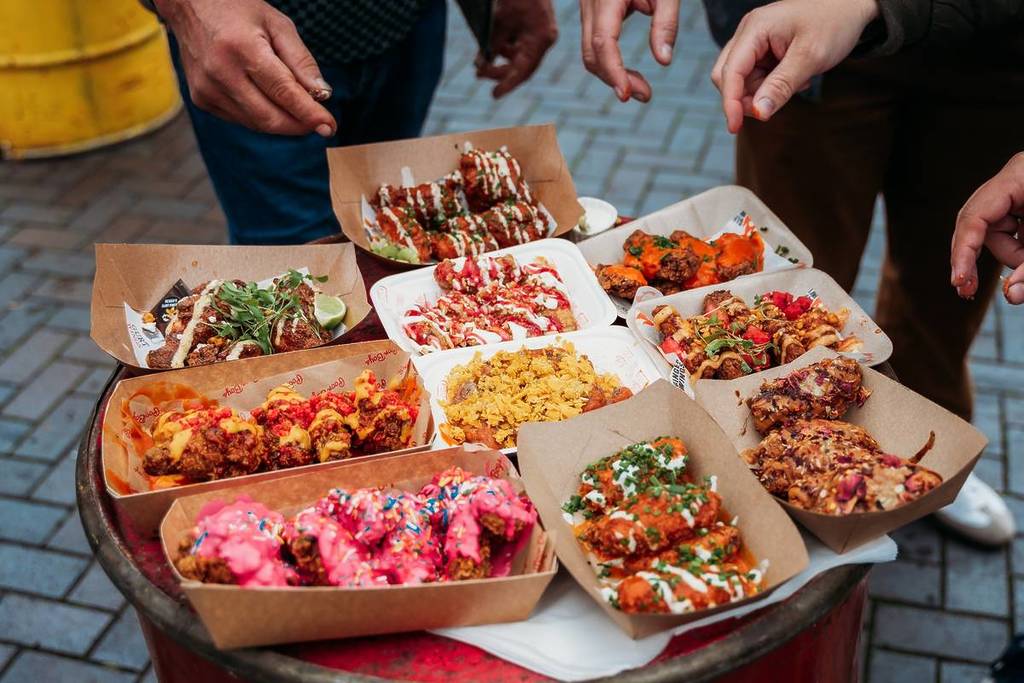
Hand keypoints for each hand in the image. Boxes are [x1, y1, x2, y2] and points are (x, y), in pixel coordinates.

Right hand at [156, 0, 335, 135]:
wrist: (189, 6)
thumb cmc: (239, 11)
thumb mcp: (278, 25)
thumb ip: (301, 61)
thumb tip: (322, 95)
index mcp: (242, 49)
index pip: (283, 92)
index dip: (309, 113)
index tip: (330, 126)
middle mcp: (221, 73)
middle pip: (270, 117)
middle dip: (299, 125)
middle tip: (319, 123)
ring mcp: (207, 89)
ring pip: (256, 123)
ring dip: (282, 122)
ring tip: (296, 108)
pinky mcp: (201, 99)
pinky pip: (241, 119)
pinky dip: (261, 116)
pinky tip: (268, 101)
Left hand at [477, 0, 558, 97]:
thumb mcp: (498, 18)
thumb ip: (493, 42)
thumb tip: (482, 64)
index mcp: (541, 37)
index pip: (525, 69)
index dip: (508, 83)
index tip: (495, 95)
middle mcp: (543, 39)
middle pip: (521, 67)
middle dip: (499, 72)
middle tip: (479, 74)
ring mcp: (538, 35)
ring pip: (518, 58)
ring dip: (499, 62)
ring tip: (479, 64)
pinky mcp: (532, 30)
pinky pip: (517, 47)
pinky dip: (502, 50)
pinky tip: (488, 52)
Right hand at [579, 0, 678, 102]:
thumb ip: (666, 23)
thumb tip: (664, 61)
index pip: (603, 42)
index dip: (613, 71)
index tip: (626, 95)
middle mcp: (590, 4)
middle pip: (591, 53)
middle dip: (614, 79)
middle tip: (645, 95)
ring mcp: (587, 9)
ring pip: (589, 52)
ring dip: (611, 74)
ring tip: (641, 87)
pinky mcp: (591, 14)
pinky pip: (593, 45)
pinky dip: (609, 63)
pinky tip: (629, 72)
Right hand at [710, 0, 877, 132]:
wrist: (851, 6)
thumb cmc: (834, 23)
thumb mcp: (809, 58)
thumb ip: (781, 86)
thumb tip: (758, 113)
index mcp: (755, 28)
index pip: (729, 72)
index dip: (730, 102)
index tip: (735, 128)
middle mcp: (748, 33)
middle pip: (727, 76)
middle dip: (745, 98)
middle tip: (773, 106)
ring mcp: (754, 40)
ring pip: (742, 80)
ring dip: (763, 92)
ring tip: (796, 82)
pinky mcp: (762, 49)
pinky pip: (755, 76)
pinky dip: (771, 85)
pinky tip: (795, 77)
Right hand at [951, 153, 1023, 304]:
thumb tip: (1011, 295)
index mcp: (1020, 175)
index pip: (975, 216)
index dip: (964, 252)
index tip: (960, 283)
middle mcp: (1014, 181)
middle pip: (983, 227)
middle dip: (997, 257)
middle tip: (988, 287)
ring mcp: (1020, 192)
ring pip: (998, 234)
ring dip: (1017, 255)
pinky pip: (1012, 233)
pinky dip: (1022, 249)